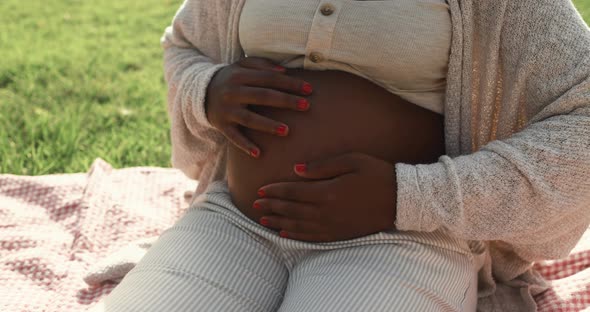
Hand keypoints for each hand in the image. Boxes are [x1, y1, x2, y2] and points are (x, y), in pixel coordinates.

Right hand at [205, 57, 312, 157]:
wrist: (200, 92)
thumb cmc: (231, 78)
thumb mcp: (242, 66)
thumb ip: (262, 64)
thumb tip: (285, 71)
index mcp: (240, 76)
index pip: (269, 78)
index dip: (290, 83)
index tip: (309, 89)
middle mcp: (232, 92)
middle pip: (263, 96)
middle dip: (286, 101)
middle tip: (306, 106)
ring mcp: (226, 110)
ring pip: (250, 119)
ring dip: (268, 126)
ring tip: (287, 131)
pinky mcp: (221, 125)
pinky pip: (234, 137)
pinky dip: (245, 145)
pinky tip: (258, 154)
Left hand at [253, 152, 396, 241]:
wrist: (400, 200)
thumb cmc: (376, 174)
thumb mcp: (351, 161)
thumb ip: (322, 166)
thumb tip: (296, 170)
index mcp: (327, 191)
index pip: (292, 192)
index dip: (274, 191)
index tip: (260, 190)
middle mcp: (326, 212)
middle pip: (290, 210)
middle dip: (270, 207)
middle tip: (254, 204)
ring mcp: (332, 226)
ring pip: (297, 226)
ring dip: (278, 223)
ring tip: (262, 219)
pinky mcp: (339, 234)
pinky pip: (310, 238)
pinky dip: (294, 236)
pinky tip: (284, 234)